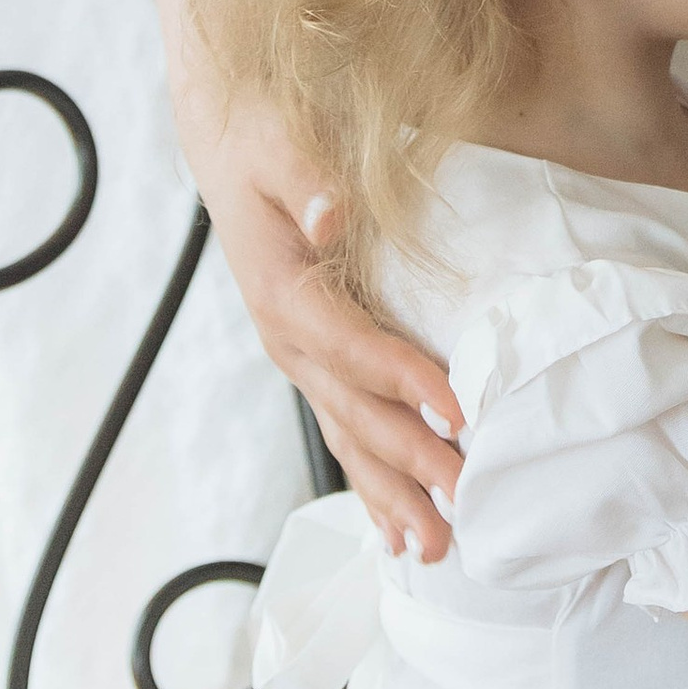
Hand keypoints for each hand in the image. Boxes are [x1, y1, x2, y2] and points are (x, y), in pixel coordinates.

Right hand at [195, 98, 464, 558]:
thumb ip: (308, 178)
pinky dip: (374, 482)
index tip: (457, 412)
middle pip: (354, 412)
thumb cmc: (260, 138)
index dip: (402, 380)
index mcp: (282, 292)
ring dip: (391, 495)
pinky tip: (400, 530)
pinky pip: (345, 430)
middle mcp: (288, 339)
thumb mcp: (278, 142)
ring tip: (436, 550)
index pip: (350, 345)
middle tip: (461, 510)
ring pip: (348, 437)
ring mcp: (300, 358)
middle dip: (408, 465)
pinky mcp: (315, 362)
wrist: (226, 145)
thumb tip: (333, 214)